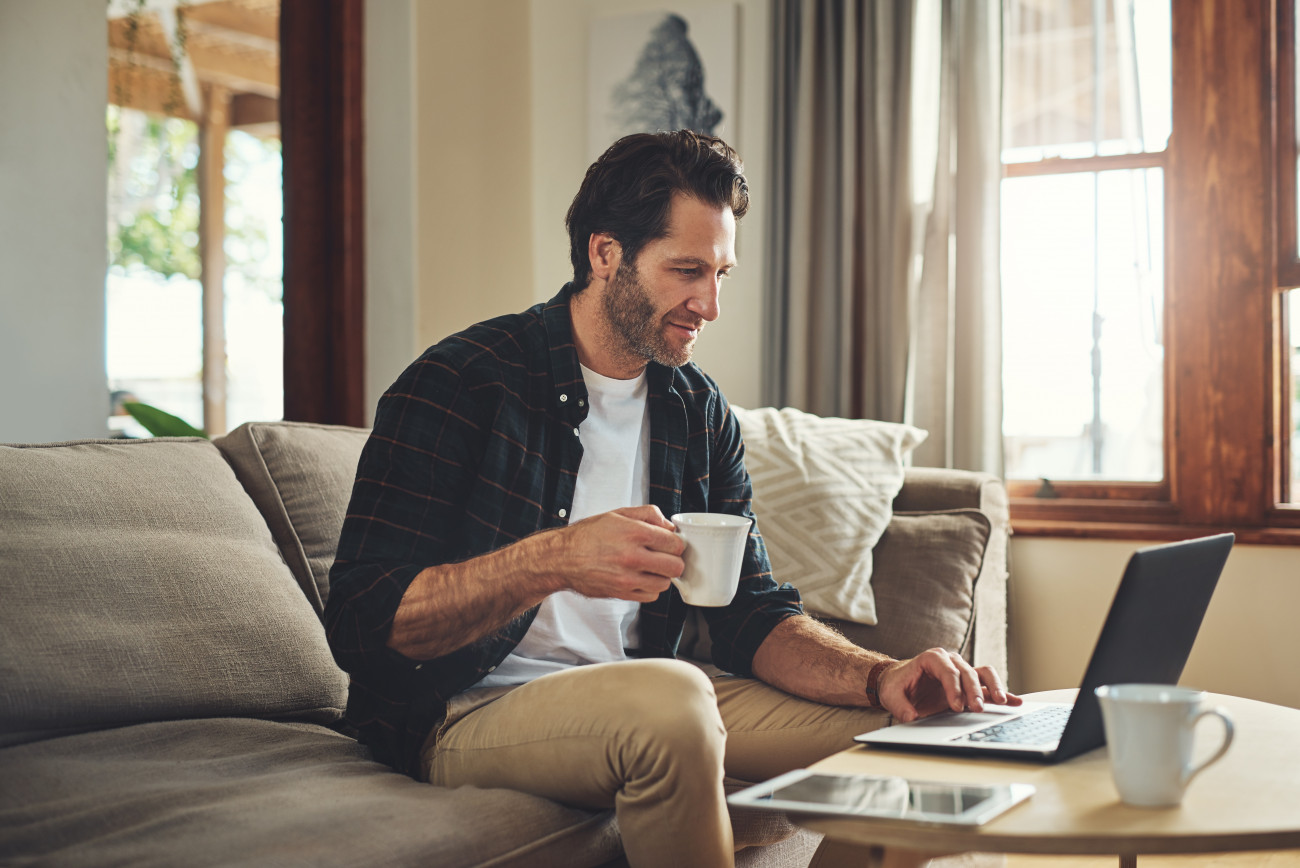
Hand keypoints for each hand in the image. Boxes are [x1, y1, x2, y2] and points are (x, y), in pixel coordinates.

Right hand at [554, 505, 684, 601]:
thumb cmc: (587, 536)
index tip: (670, 543)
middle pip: (675, 566)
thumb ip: (647, 514)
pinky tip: (640, 578)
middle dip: (673, 560)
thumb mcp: (617, 514)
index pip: (675, 543)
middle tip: (664, 556)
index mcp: (634, 533)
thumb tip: (668, 525)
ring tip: (650, 567)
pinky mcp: (622, 593)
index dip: (675, 543)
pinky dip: (650, 588)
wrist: (562, 558)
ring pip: (665, 583)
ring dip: (662, 576)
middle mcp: (633, 557)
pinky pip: (651, 596)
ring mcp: (628, 578)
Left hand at [876, 648, 1021, 722]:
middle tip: (977, 708)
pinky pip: (989, 684)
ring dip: (993, 687)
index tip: (956, 707)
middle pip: (968, 672)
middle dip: (974, 691)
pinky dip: (1002, 692)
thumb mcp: (892, 695)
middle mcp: (950, 661)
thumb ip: (901, 707)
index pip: (948, 671)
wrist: (900, 682)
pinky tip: (1014, 702)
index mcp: (931, 658)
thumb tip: (911, 718)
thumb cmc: (897, 685)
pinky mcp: (970, 683)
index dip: (954, 688)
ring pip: (984, 673)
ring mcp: (962, 670)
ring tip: (1000, 702)